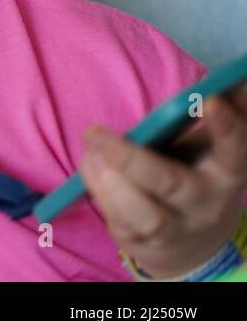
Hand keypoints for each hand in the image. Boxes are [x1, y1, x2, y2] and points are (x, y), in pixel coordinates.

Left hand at [79, 85, 246, 278]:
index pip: (235, 151)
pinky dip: (99, 190)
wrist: (193, 243)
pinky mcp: (144, 243)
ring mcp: (175, 229)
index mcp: (228, 173)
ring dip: (108, 179)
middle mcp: (204, 205)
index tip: (211, 99)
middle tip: (94, 132)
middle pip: (172, 185)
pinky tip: (89, 164)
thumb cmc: (197, 175)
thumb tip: (238, 76)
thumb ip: (225, 116)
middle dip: (131, 160)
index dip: (227, 128)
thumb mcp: (213, 149)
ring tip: (90, 149)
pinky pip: (119, 220)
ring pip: (143, 213)